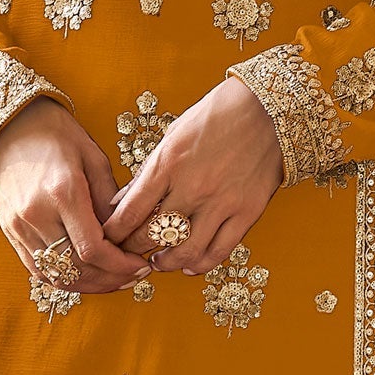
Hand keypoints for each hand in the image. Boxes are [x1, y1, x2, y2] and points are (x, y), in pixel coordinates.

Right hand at [0, 101, 152, 294]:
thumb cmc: (56, 136)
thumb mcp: (94, 160)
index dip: (120, 266)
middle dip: (110, 279)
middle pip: (77, 268)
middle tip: (133, 276)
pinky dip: (65, 279)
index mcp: (62, 192)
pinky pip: (39, 270)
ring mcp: (19, 227)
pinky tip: (86, 276)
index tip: (139, 265)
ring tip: (113, 280)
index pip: (93, 248)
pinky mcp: (10, 233)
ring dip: (89, 285)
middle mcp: (37, 214)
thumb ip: (111, 202)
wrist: (9, 128)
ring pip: (58, 275)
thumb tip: (127, 237)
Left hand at [102, 76, 283, 273]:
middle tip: (127, 253)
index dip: (114, 233)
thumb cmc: (215, 116)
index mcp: (168, 164)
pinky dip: (202, 264)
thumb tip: (121, 202)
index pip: (130, 212)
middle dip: (133, 249)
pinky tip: (190, 265)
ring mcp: (221, 202)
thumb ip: (148, 172)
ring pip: (185, 251)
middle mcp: (192, 187)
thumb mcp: (172, 136)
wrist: (266, 108)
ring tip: (158, 262)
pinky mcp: (247, 212)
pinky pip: (220, 250)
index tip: (107, 239)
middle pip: (152, 235)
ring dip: (166, 262)